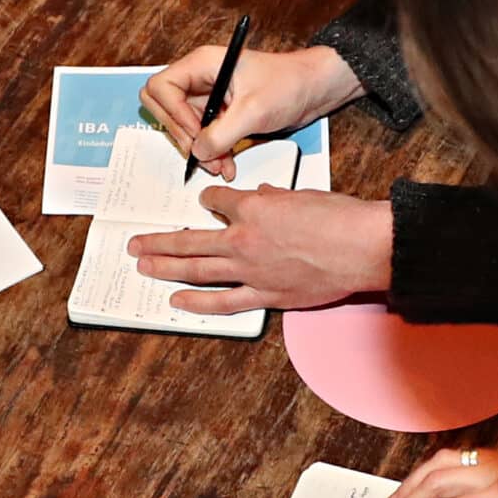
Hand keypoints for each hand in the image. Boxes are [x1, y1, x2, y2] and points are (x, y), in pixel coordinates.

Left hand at [127, 190, 390, 313]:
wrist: (362, 248)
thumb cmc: (339, 217)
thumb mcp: (303, 195)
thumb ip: (276, 199)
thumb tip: (264, 197)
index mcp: (253, 208)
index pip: (216, 202)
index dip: (209, 201)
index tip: (205, 203)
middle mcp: (243, 239)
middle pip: (190, 240)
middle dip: (159, 242)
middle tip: (135, 244)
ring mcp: (251, 270)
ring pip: (197, 270)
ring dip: (165, 269)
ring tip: (143, 267)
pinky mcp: (265, 295)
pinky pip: (223, 301)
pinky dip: (198, 302)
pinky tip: (177, 301)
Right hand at [143, 46, 360, 177]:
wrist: (314, 89)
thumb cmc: (289, 83)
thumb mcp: (254, 110)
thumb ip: (221, 134)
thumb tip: (198, 152)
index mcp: (202, 64)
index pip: (162, 87)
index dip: (173, 113)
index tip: (196, 132)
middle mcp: (200, 78)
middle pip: (164, 108)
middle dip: (182, 135)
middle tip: (204, 153)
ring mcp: (208, 97)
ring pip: (183, 127)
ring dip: (198, 149)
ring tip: (220, 165)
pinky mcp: (219, 114)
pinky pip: (202, 136)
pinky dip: (210, 152)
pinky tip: (226, 163)